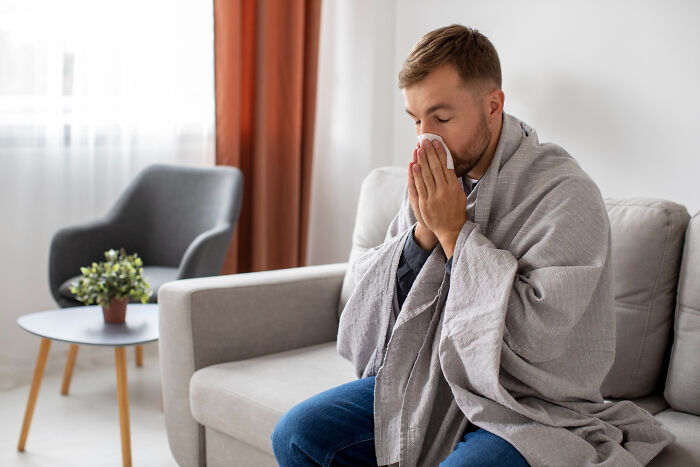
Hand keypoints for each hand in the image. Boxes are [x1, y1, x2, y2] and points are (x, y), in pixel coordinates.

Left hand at [412, 139, 466, 257]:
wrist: (451, 229)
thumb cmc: (456, 209)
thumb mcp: (460, 194)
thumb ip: (453, 180)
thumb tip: (447, 165)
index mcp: (454, 187)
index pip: (446, 166)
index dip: (440, 153)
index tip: (437, 143)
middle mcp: (444, 191)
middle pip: (435, 168)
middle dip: (430, 153)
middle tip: (425, 141)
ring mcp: (433, 197)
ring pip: (426, 175)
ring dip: (422, 161)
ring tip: (419, 149)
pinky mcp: (424, 203)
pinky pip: (419, 186)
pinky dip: (416, 175)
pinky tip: (414, 165)